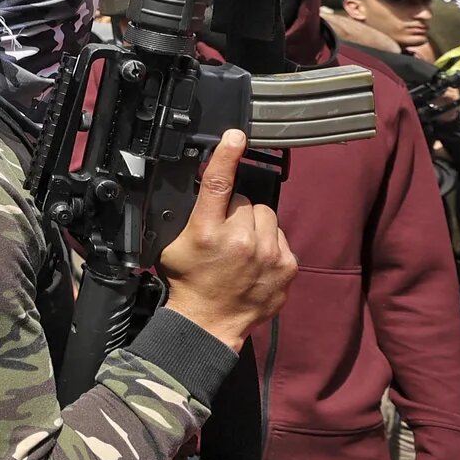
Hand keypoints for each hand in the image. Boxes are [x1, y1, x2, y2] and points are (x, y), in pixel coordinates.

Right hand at [157, 131, 298, 350]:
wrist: (209, 323)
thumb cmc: (188, 283)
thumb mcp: (173, 244)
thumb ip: (190, 215)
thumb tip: (205, 186)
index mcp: (206, 231)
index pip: (219, 183)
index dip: (227, 155)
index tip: (235, 136)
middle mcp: (239, 240)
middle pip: (246, 200)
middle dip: (235, 210)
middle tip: (224, 233)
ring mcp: (267, 253)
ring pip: (266, 216)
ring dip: (254, 225)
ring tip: (241, 247)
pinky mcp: (286, 265)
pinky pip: (280, 237)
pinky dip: (269, 244)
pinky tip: (255, 260)